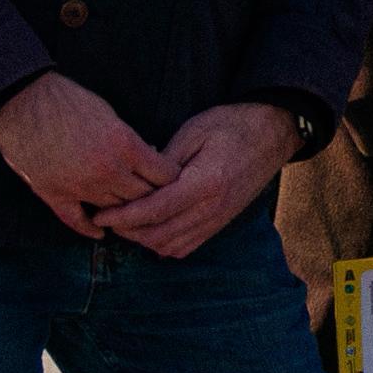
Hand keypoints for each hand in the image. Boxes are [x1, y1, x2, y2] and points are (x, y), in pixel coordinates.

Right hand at [0, 72, 172, 237]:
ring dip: (123, 211)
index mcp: (125, 146)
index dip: (171, 178)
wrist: (21, 101)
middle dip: (152, 197)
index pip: (164, 175)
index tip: (170, 179)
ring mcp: (80, 186)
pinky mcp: (54, 194)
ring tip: (129, 211)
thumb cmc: (68, 100)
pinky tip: (99, 231)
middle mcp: (107, 170)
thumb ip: (130, 141)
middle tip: (154, 197)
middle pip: (143, 197)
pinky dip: (90, 228)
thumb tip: (149, 155)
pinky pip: (76, 221)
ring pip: (115, 210)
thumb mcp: (110, 114)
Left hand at [104, 101, 299, 259]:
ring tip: (125, 223)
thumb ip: (164, 161)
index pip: (155, 210)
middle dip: (128, 231)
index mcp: (206, 183)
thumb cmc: (231, 125)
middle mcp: (213, 208)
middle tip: (107, 218)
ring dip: (143, 240)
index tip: (100, 214)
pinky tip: (150, 228)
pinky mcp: (220, 223)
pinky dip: (162, 244)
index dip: (123, 216)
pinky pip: (185, 247)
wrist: (271, 133)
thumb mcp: (193, 131)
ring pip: (170, 246)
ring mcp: (219, 219)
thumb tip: (136, 181)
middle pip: (159, 235)